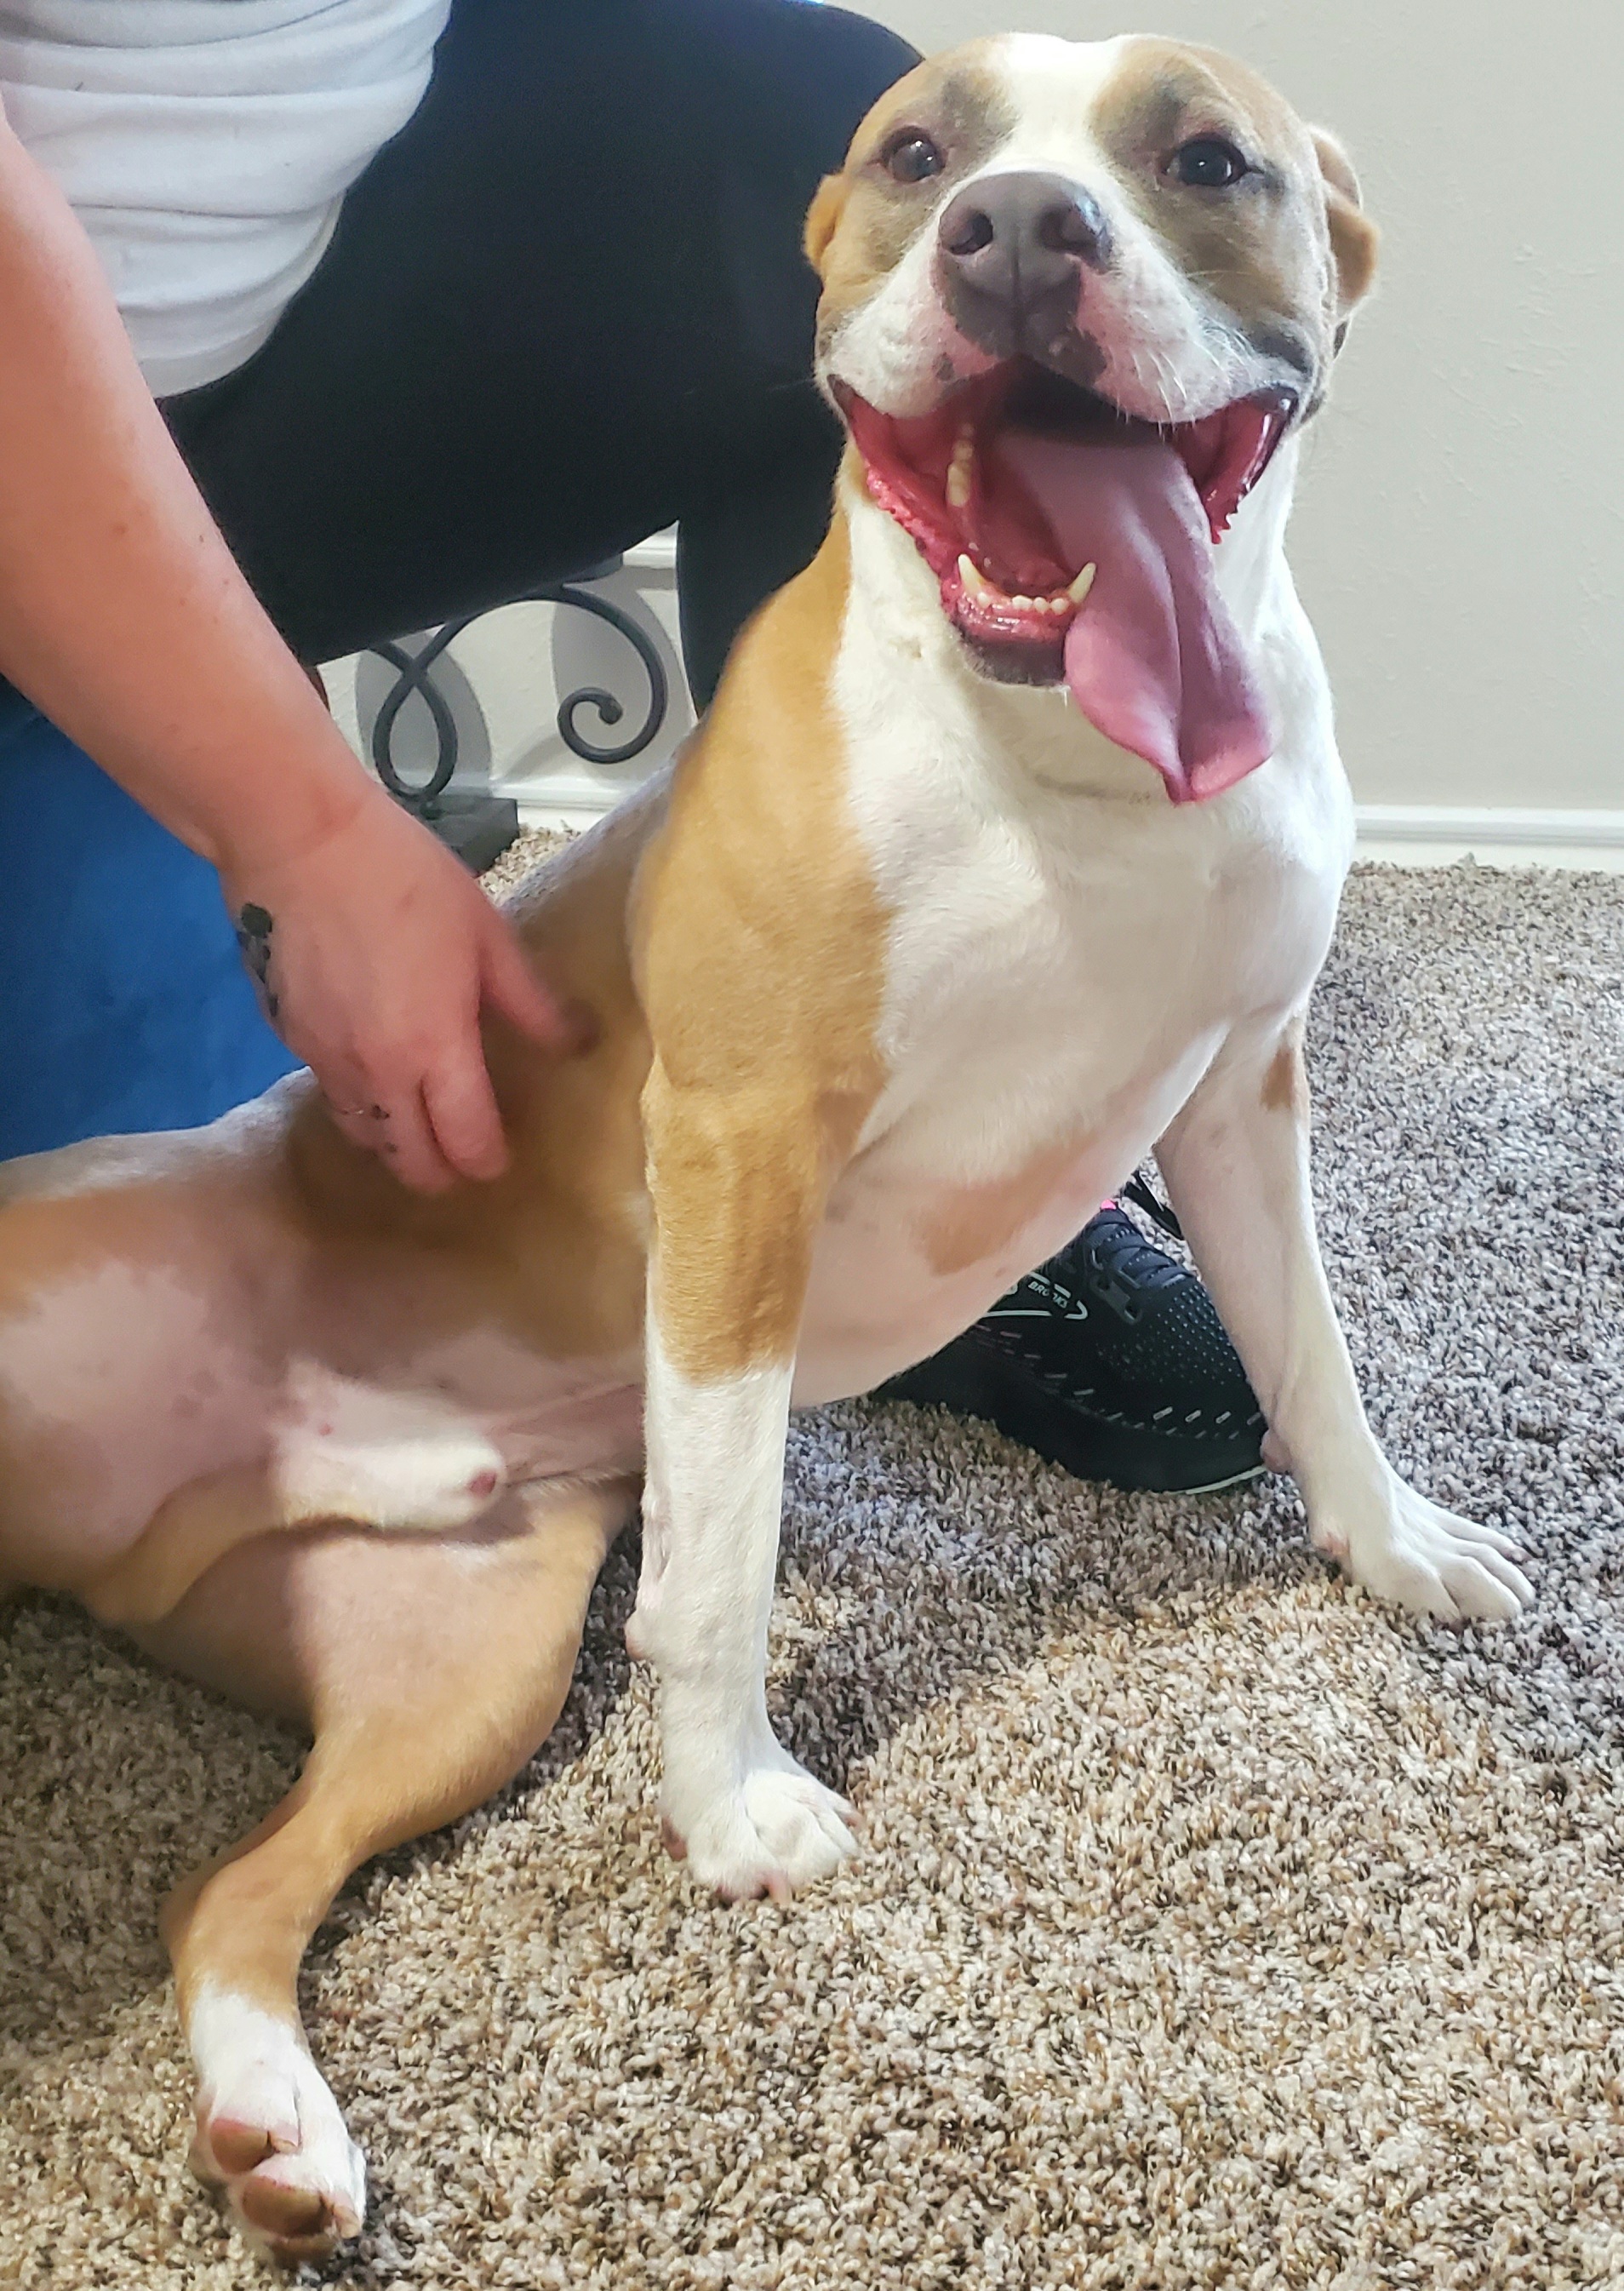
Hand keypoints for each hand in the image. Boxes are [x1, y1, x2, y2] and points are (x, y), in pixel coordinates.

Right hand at [225, 785, 574, 1191]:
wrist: (298, 838)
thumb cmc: (404, 876)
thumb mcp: (485, 932)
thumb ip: (529, 1000)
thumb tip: (577, 1042)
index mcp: (433, 1048)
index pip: (464, 1142)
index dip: (486, 1162)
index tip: (499, 1159)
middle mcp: (375, 1071)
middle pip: (407, 1160)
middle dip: (439, 1172)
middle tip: (460, 1158)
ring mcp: (322, 1059)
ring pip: (361, 1132)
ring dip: (393, 1139)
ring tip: (416, 1123)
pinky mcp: (285, 1035)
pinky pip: (328, 1088)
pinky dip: (356, 1096)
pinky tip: (371, 1068)